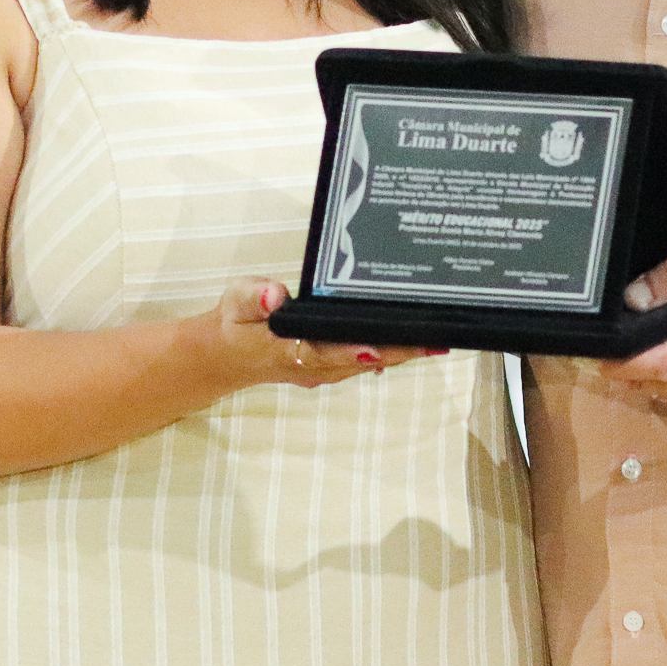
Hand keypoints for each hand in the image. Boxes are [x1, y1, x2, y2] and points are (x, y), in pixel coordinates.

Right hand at [210, 279, 443, 390]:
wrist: (229, 353)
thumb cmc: (237, 320)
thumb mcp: (237, 299)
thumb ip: (255, 296)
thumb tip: (274, 295)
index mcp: (285, 350)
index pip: (320, 353)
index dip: (348, 352)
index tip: (374, 350)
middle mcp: (311, 367)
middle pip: (358, 362)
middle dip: (396, 353)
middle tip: (433, 342)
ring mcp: (324, 370)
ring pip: (368, 364)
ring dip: (401, 355)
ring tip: (437, 342)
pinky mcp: (332, 367)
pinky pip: (366, 361)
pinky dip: (392, 352)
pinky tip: (418, 342)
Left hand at [597, 244, 666, 410]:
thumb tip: (634, 297)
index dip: (629, 360)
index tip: (598, 349)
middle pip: (655, 383)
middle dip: (624, 362)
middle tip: (604, 333)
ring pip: (657, 392)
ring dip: (636, 369)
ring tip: (626, 335)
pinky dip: (652, 374)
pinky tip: (648, 347)